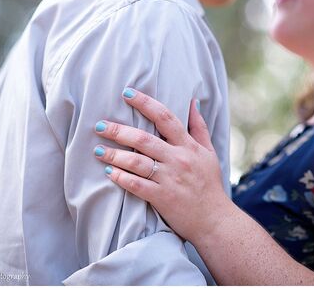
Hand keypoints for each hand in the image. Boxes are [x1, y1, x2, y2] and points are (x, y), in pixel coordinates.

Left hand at [93, 88, 225, 240]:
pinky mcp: (162, 197)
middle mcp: (179, 159)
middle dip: (119, 131)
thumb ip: (199, 127)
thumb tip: (192, 102)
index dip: (146, 103)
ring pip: (137, 162)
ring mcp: (170, 179)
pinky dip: (121, 178)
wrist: (215, 219)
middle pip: (144, 139)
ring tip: (98, 150)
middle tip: (99, 125)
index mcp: (189, 146)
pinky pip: (137, 185)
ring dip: (115, 155)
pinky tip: (108, 173)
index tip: (127, 94)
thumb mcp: (209, 153)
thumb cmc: (210, 184)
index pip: (166, 118)